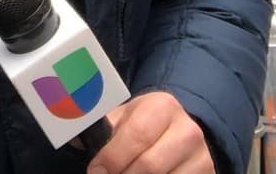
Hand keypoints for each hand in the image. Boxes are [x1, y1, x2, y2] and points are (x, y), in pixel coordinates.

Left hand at [86, 92, 212, 173]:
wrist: (182, 131)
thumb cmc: (145, 125)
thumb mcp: (125, 118)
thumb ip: (102, 127)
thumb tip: (74, 138)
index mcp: (163, 107)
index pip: (136, 137)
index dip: (112, 159)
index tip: (96, 171)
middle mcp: (188, 131)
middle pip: (149, 167)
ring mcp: (201, 157)